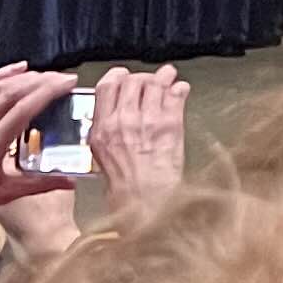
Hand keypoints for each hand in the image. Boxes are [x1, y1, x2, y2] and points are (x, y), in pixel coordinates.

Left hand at [0, 65, 77, 221]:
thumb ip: (39, 185)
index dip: (47, 91)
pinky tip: (17, 69)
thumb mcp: (3, 195)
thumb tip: (70, 181)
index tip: (67, 83)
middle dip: (42, 80)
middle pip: (12, 93)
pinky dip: (1, 76)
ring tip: (47, 75)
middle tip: (64, 78)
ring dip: (25, 77)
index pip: (22, 109)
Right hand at [89, 66, 190, 217]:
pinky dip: (180, 88)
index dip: (118, 76)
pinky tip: (181, 90)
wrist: (146, 205)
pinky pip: (176, 94)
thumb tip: (117, 114)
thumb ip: (107, 133)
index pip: (106, 86)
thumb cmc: (125, 191)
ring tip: (169, 77)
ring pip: (156, 82)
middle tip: (150, 81)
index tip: (124, 76)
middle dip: (143, 77)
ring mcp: (147, 120)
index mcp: (101, 130)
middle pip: (133, 80)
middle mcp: (122, 120)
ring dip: (164, 78)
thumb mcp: (102, 159)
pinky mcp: (170, 124)